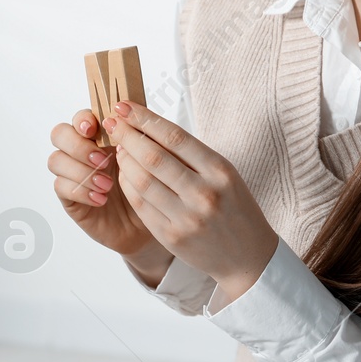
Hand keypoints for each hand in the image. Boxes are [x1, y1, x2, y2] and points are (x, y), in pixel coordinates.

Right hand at [50, 108, 173, 283]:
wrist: (153, 219)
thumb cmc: (152, 183)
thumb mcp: (149, 157)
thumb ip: (137, 134)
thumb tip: (129, 111)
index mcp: (101, 135)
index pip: (80, 117)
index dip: (83, 118)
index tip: (95, 127)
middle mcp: (82, 151)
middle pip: (59, 133)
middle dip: (78, 145)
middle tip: (102, 160)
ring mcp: (73, 173)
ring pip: (56, 160)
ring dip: (81, 170)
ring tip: (107, 184)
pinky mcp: (70, 197)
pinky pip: (60, 187)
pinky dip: (81, 191)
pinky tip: (101, 199)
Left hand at [104, 101, 279, 303]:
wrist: (248, 255)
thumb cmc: (234, 207)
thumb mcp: (225, 174)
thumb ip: (192, 154)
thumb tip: (149, 127)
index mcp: (220, 171)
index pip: (175, 136)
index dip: (144, 119)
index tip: (125, 106)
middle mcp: (205, 194)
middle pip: (154, 157)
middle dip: (127, 135)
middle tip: (112, 122)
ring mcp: (187, 218)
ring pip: (143, 181)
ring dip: (124, 160)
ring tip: (119, 147)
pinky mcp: (172, 237)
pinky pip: (141, 206)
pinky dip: (128, 185)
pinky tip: (124, 174)